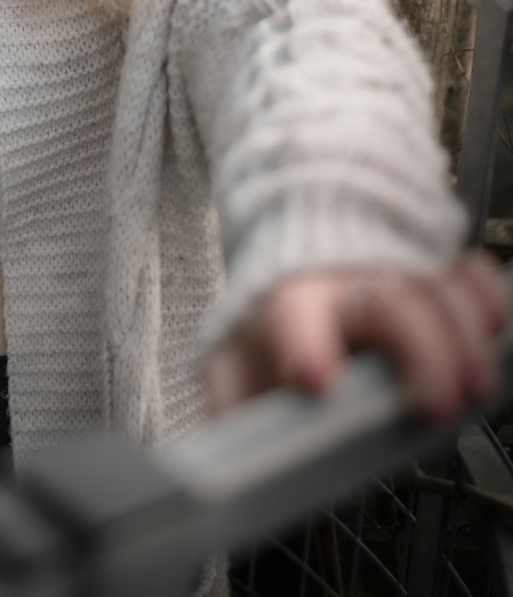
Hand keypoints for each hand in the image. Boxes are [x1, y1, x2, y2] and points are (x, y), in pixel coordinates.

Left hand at [205, 250, 510, 424]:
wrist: (298, 258)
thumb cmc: (272, 326)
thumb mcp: (234, 364)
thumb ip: (231, 407)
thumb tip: (229, 456)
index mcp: (289, 305)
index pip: (293, 317)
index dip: (307, 346)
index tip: (319, 382)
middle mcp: (347, 286)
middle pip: (391, 303)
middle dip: (422, 353)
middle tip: (437, 407)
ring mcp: (394, 275)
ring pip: (439, 290)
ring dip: (467, 337)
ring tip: (478, 386)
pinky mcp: (432, 277)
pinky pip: (468, 276)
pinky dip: (489, 299)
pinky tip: (496, 328)